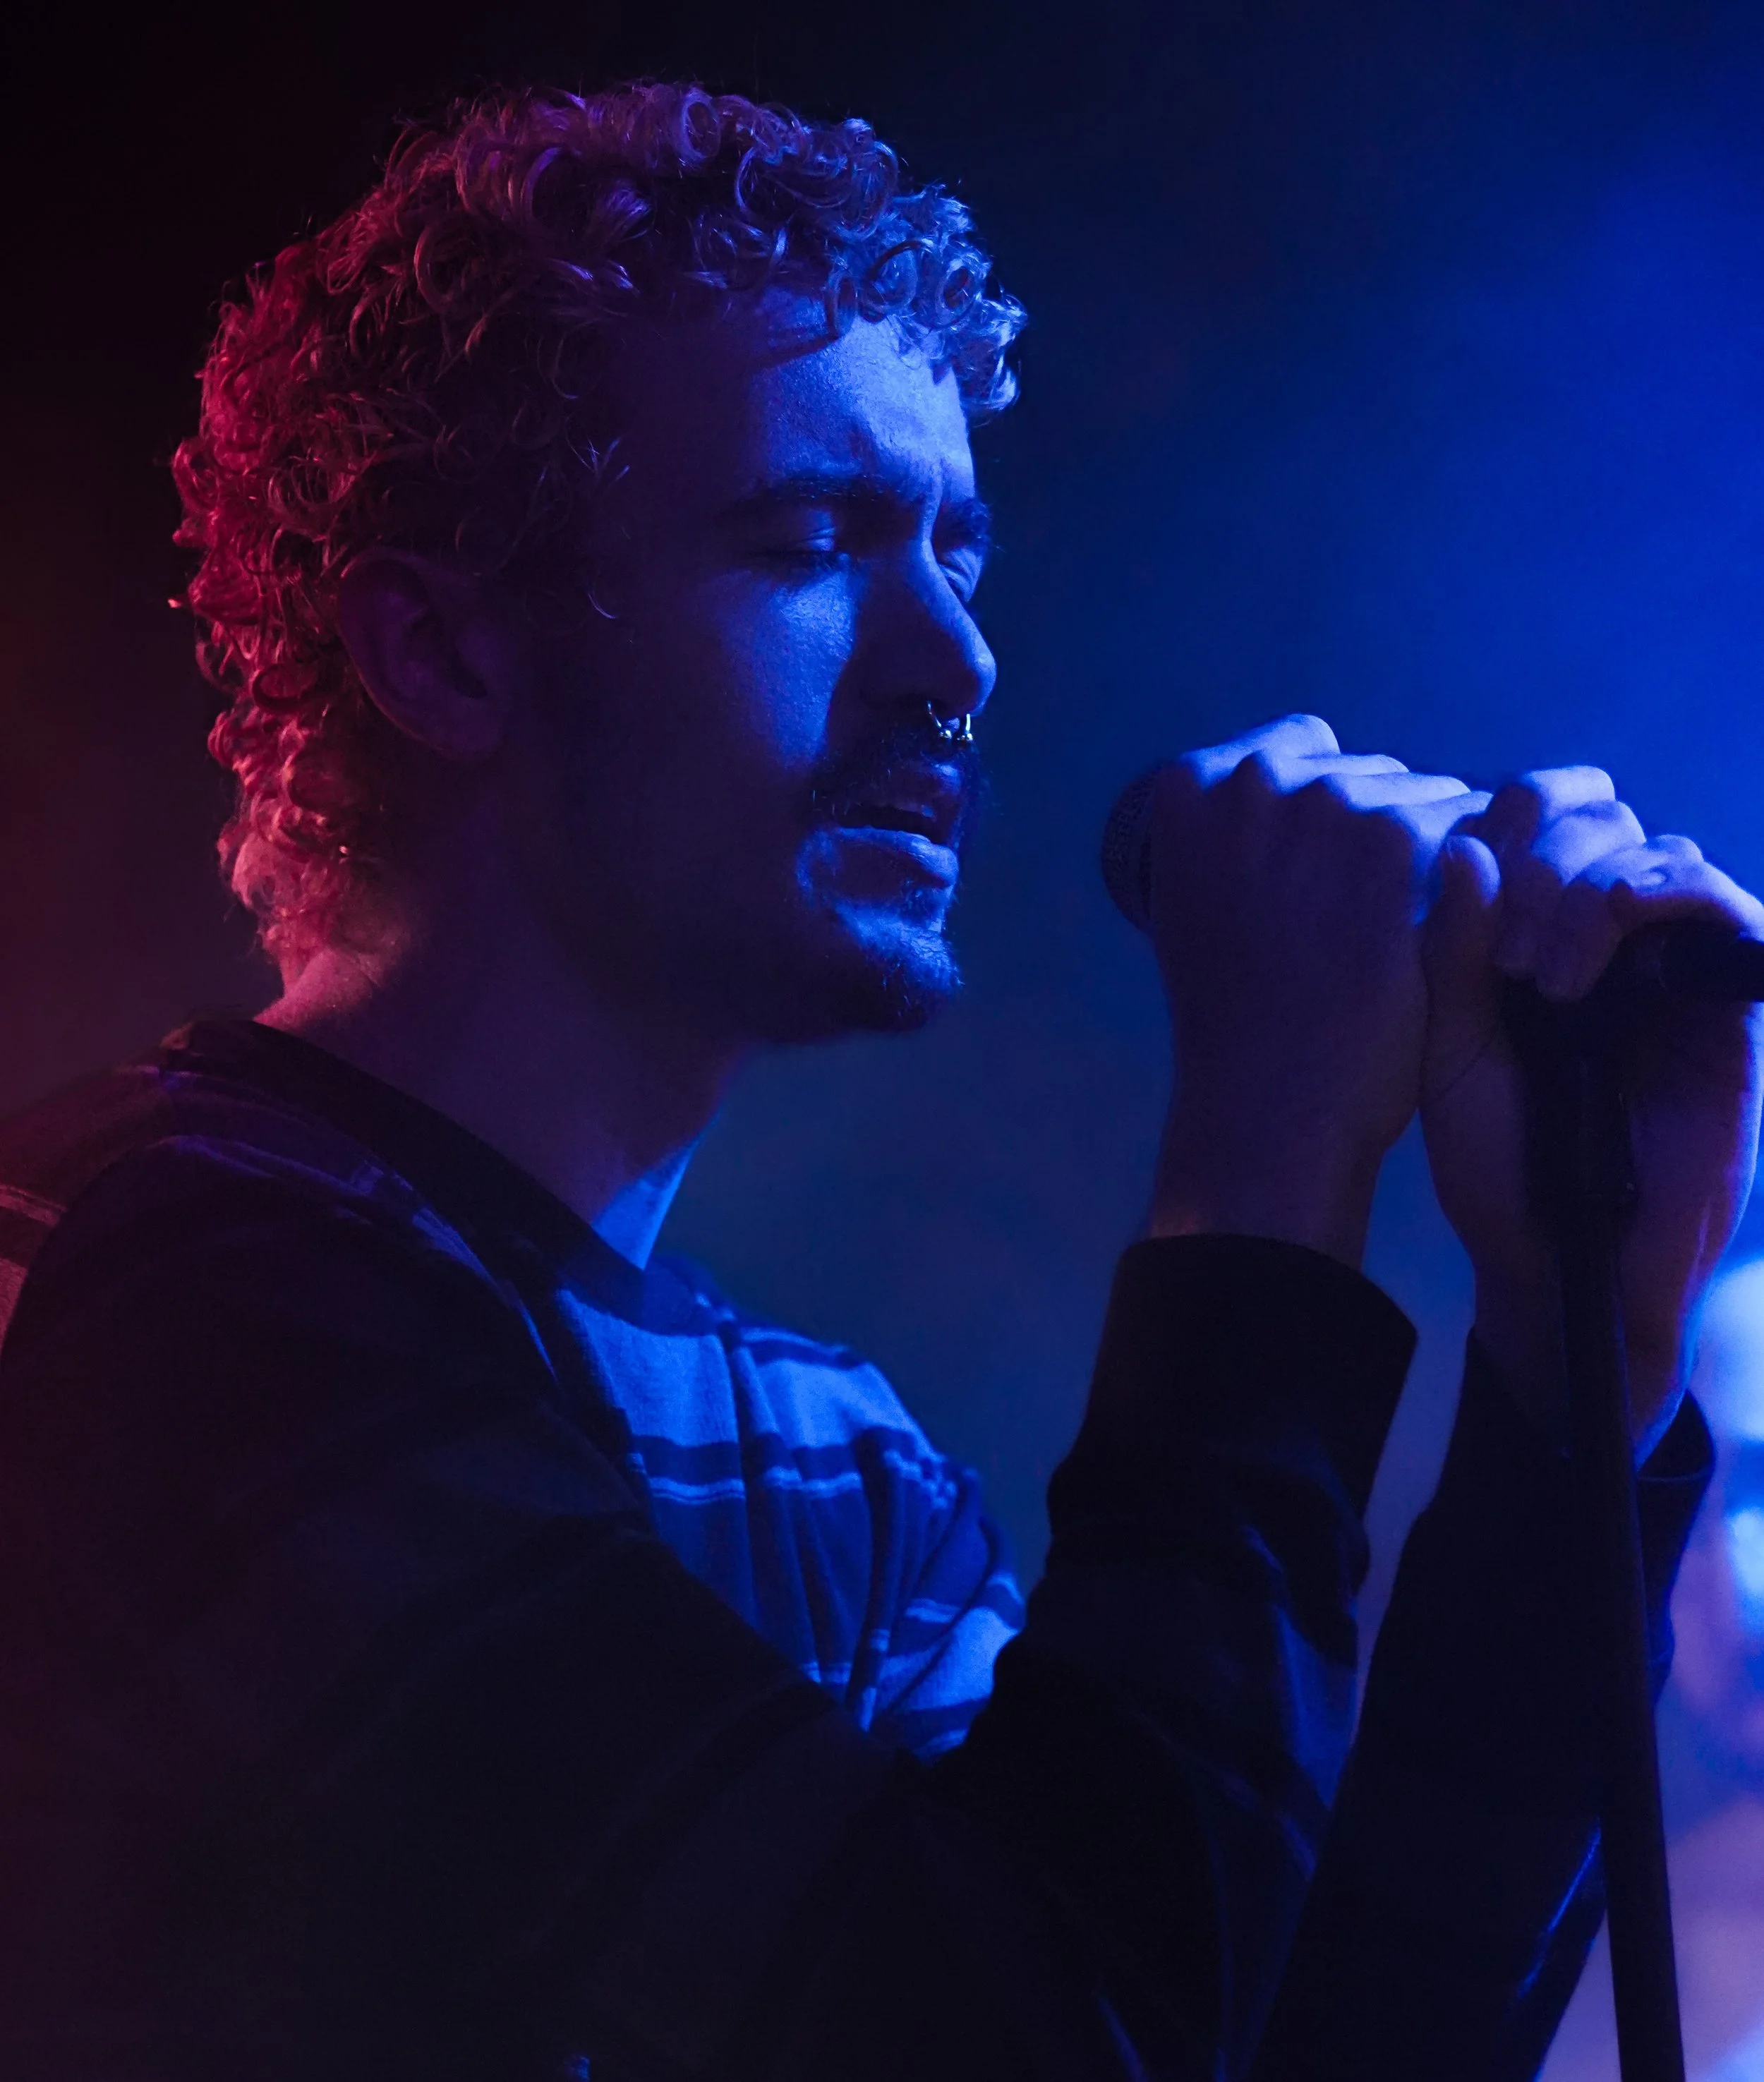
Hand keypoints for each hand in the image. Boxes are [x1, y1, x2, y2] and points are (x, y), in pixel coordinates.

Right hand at [1146, 714, 1486, 1265]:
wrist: (1269, 1102)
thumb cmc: (1236, 1017)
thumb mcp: (1201, 903)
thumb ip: (1240, 831)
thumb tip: (1315, 770)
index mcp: (1185, 788)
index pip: (1291, 747)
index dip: (1318, 812)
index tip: (1315, 878)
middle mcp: (1247, 780)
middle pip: (1356, 770)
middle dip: (1371, 832)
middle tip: (1354, 922)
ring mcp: (1319, 805)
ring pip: (1415, 794)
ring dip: (1425, 854)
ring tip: (1393, 939)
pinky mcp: (1390, 843)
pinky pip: (1458, 827)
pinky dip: (1464, 879)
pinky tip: (1433, 938)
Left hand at [1421, 768, 1763, 1452]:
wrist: (1556, 1254)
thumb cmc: (1495, 1158)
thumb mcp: (1449, 1048)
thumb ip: (1451, 951)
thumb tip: (1462, 843)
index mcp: (1528, 928)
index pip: (1530, 814)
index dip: (1501, 828)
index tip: (1464, 901)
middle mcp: (1604, 933)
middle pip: (1594, 816)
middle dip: (1541, 863)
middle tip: (1507, 958)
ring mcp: (1670, 963)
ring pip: (1654, 848)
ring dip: (1589, 886)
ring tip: (1543, 974)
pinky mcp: (1729, 1005)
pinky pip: (1726, 912)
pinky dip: (1669, 892)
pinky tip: (1614, 926)